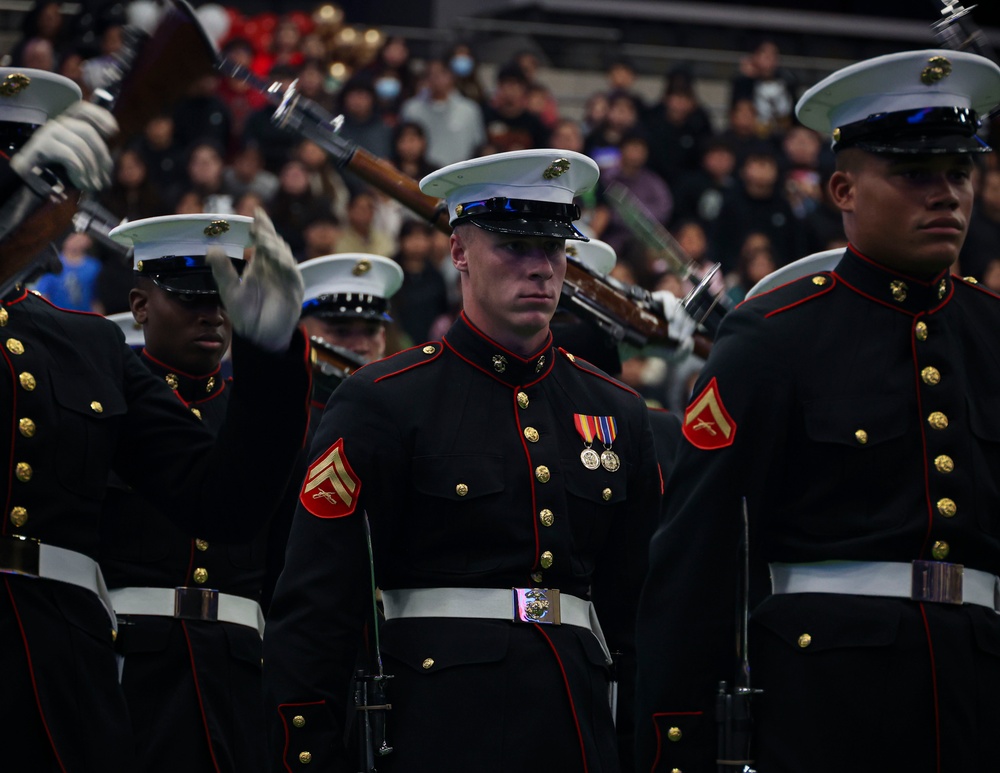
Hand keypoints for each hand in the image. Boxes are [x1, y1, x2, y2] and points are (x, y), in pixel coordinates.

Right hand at [10, 101, 116, 190]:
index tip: (113, 131)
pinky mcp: (41, 146)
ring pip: (81, 145)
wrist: (30, 185)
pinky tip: (81, 183)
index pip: (82, 109)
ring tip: (93, 185)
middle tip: (105, 179)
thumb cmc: (57, 173)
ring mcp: (47, 133)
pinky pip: (69, 156)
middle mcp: (56, 124)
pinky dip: (79, 172)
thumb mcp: (79, 160)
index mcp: (66, 125)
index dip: (99, 115)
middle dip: (102, 157)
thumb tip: (110, 157)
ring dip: (92, 169)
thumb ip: (92, 152)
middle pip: (87, 131)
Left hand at [207, 207, 303, 352]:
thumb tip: (211, 250)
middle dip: (267, 232)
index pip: (261, 241)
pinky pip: (291, 272)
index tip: (256, 212)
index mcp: (260, 266)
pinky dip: (283, 262)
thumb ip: (222, 271)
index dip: (261, 226)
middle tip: (257, 221)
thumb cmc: (246, 315)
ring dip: (273, 245)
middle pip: (274, 244)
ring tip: (262, 236)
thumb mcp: (229, 290)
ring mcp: (286, 278)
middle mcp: (274, 269)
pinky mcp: (294, 290)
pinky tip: (274, 254)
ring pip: (283, 256)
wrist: (259, 337)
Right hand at [648, 290, 698, 361]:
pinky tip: (669, 318)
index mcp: (685, 321)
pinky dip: (670, 306)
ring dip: (679, 319)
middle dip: (685, 326)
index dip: (696, 325)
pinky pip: (667, 296)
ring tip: (672, 333)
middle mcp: (678, 310)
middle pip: (689, 311)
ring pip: (680, 304)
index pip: (698, 317)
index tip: (687, 337)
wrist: (633, 345)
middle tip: (677, 338)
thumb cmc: (654, 348)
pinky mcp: (655, 298)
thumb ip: (684, 352)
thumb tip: (689, 340)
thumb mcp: (673, 355)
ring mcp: (667, 304)